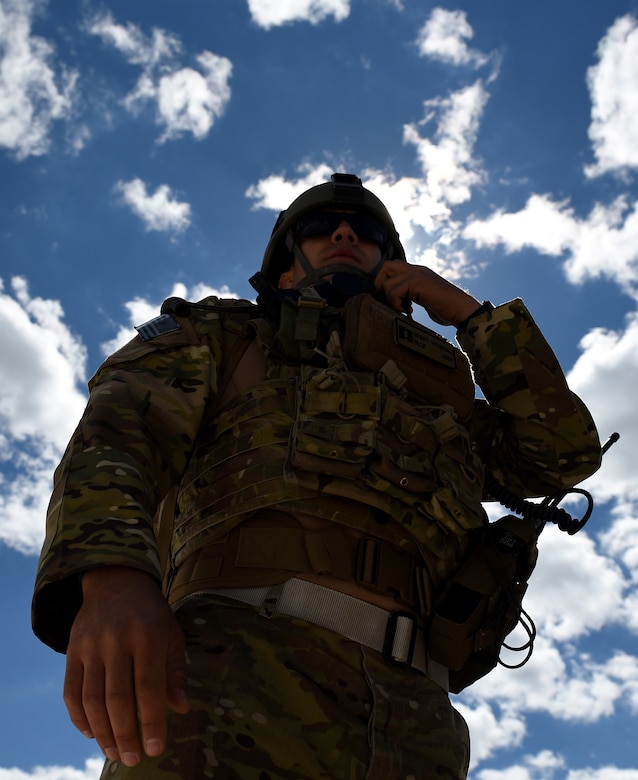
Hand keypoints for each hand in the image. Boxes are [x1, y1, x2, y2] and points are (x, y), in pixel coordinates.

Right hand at [64, 566, 188, 766]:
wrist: (116, 582)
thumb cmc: (151, 614)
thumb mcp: (171, 634)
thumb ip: (175, 671)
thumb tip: (180, 708)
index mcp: (148, 635)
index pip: (149, 686)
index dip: (152, 721)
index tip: (156, 749)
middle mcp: (117, 639)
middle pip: (118, 697)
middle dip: (126, 734)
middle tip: (134, 759)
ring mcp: (91, 645)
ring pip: (92, 698)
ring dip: (102, 732)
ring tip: (115, 752)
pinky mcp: (72, 650)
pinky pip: (70, 691)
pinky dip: (79, 718)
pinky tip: (91, 734)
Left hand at [374, 260, 479, 326]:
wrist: (462, 310)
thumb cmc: (445, 309)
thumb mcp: (423, 298)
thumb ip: (409, 294)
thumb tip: (389, 300)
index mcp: (417, 272)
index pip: (391, 267)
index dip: (384, 282)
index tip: (390, 301)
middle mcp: (416, 269)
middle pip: (386, 266)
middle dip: (381, 285)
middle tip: (390, 301)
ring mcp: (417, 274)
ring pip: (387, 282)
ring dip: (390, 300)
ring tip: (403, 309)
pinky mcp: (418, 282)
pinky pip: (394, 291)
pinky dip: (396, 304)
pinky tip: (409, 310)